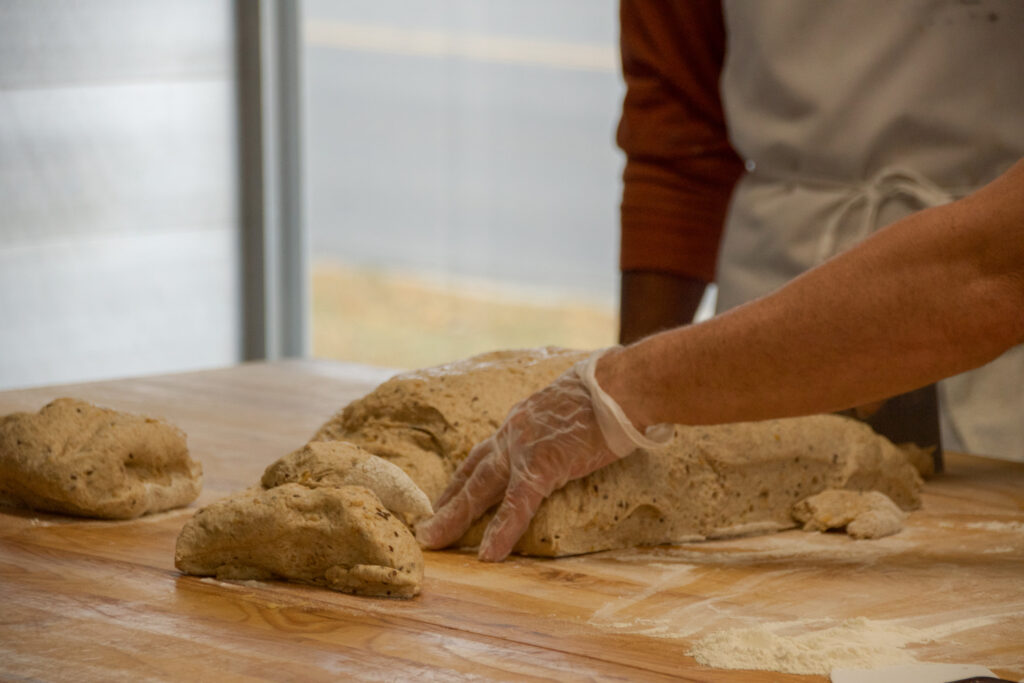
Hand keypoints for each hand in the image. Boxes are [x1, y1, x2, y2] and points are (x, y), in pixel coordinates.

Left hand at [415, 350, 672, 560]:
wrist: (622, 386)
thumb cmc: (610, 393)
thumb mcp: (571, 409)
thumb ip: (558, 428)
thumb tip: (568, 440)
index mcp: (522, 421)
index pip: (484, 454)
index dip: (463, 479)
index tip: (444, 499)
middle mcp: (515, 432)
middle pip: (473, 473)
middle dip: (447, 502)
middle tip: (425, 529)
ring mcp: (525, 448)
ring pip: (481, 488)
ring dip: (456, 516)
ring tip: (434, 541)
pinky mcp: (544, 464)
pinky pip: (518, 504)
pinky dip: (502, 530)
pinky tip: (489, 554)